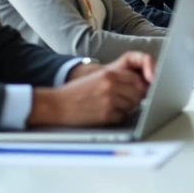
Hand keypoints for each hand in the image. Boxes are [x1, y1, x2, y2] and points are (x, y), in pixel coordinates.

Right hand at [29, 52, 154, 126]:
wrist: (56, 105)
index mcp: (108, 74)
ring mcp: (108, 100)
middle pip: (137, 93)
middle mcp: (110, 85)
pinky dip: (116, 118)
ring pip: (132, 106)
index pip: (136, 79)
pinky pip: (122, 117)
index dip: (138, 86)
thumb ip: (115, 79)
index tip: (135, 91)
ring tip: (111, 108)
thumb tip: (137, 86)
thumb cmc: (75, 93)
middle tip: (124, 102)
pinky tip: (105, 115)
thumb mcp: (95, 78)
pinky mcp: (105, 115)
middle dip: (134, 98)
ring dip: (125, 108)